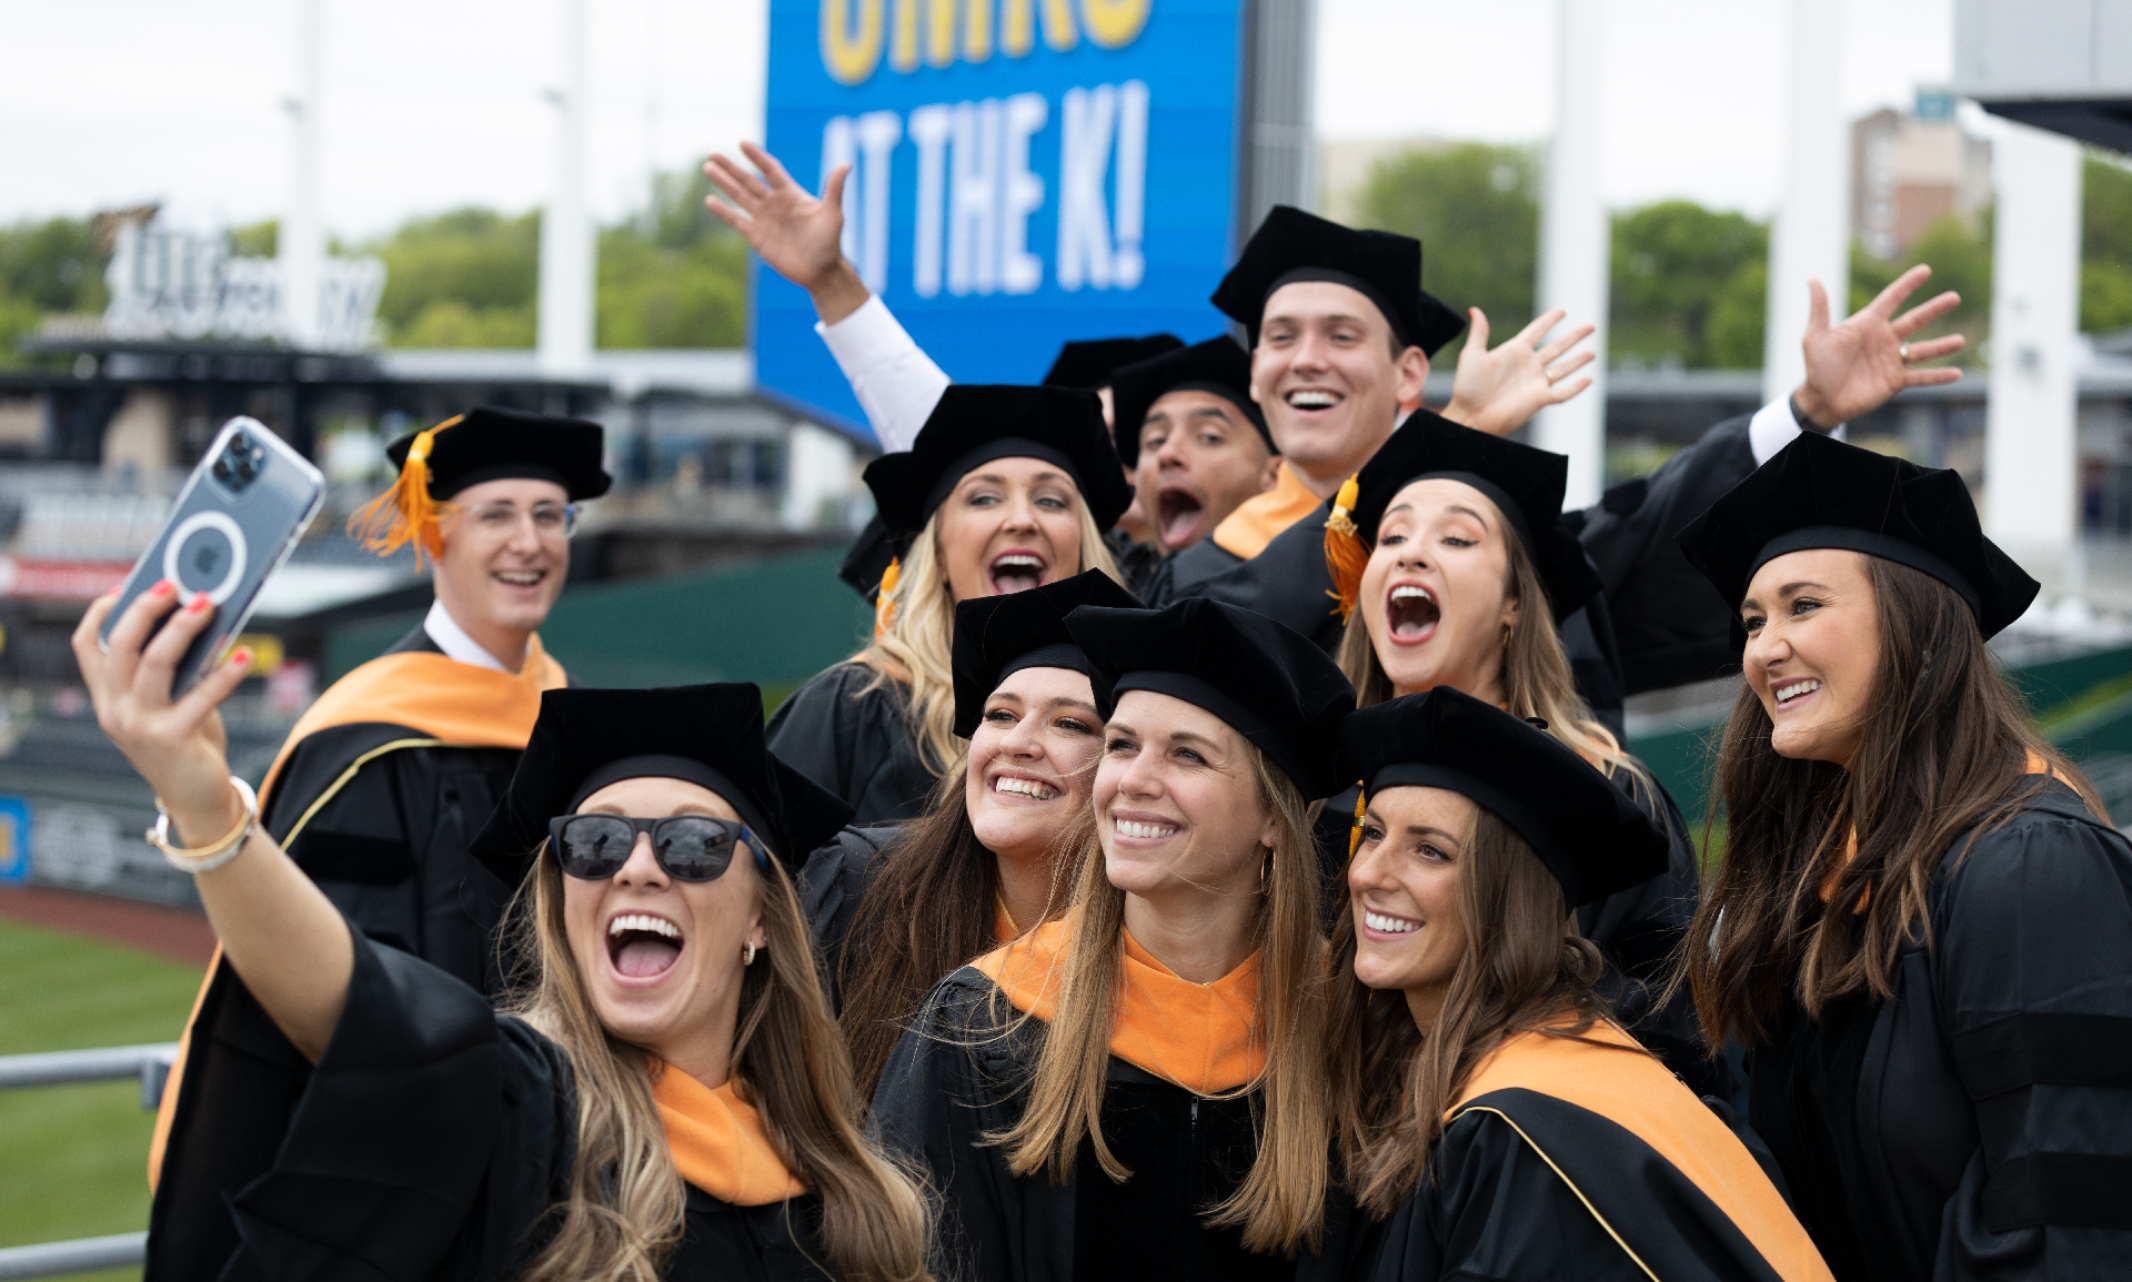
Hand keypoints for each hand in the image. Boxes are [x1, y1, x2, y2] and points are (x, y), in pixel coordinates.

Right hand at [72, 583, 250, 843]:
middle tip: (176, 585)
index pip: (87, 646)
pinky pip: (201, 696)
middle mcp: (114, 710)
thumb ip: (175, 667)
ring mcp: (139, 725)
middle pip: (122, 644)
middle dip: (148, 608)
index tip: (128, 585)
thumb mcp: (171, 700)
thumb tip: (198, 615)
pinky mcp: (172, 739)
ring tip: (209, 604)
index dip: (102, 612)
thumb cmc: (188, 739)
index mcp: (107, 697)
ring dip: (184, 628)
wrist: (197, 799)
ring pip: (156, 661)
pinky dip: (226, 673)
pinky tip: (245, 656)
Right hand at [703, 142, 870, 324]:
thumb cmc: (830, 242)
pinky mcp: (756, 236)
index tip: (742, 143)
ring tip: (708, 167)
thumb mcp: (833, 214)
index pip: (770, 170)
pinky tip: (709, 200)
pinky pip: (736, 220)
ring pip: (739, 196)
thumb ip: (834, 189)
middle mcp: (775, 203)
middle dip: (731, 167)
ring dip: (724, 183)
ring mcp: (764, 219)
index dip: (756, 157)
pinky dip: (723, 211)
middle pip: (749, 180)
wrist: (821, 271)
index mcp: (791, 194)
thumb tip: (846, 164)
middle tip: (713, 153)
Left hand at [1440, 308, 1596, 437]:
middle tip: (1590, 326)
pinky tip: (1588, 379)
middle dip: (1574, 337)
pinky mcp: (1540, 399)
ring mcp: (1535, 382)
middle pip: (1557, 347)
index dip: (1549, 321)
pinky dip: (1576, 387)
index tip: (1562, 311)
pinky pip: (1563, 393)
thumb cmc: (1468, 387)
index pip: (1537, 331)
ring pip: (1563, 368)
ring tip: (1592, 352)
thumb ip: (1479, 332)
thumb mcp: (1472, 355)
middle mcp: (1528, 365)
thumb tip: (1475, 310)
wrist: (1471, 416)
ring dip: (1578, 360)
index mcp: (1514, 351)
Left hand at [1792, 266, 1963, 427]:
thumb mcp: (1816, 336)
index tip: (1926, 270)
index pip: (1891, 299)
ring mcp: (1891, 360)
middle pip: (1914, 320)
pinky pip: (1921, 377)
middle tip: (1954, 297)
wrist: (1821, 400)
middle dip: (1934, 309)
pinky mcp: (1895, 381)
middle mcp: (1884, 339)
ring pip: (1923, 349)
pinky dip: (1938, 376)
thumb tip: (1812, 278)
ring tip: (1960, 340)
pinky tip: (1957, 374)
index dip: (1907, 285)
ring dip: (1942, 345)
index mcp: (1867, 324)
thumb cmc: (1816, 366)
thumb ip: (1820, 309)